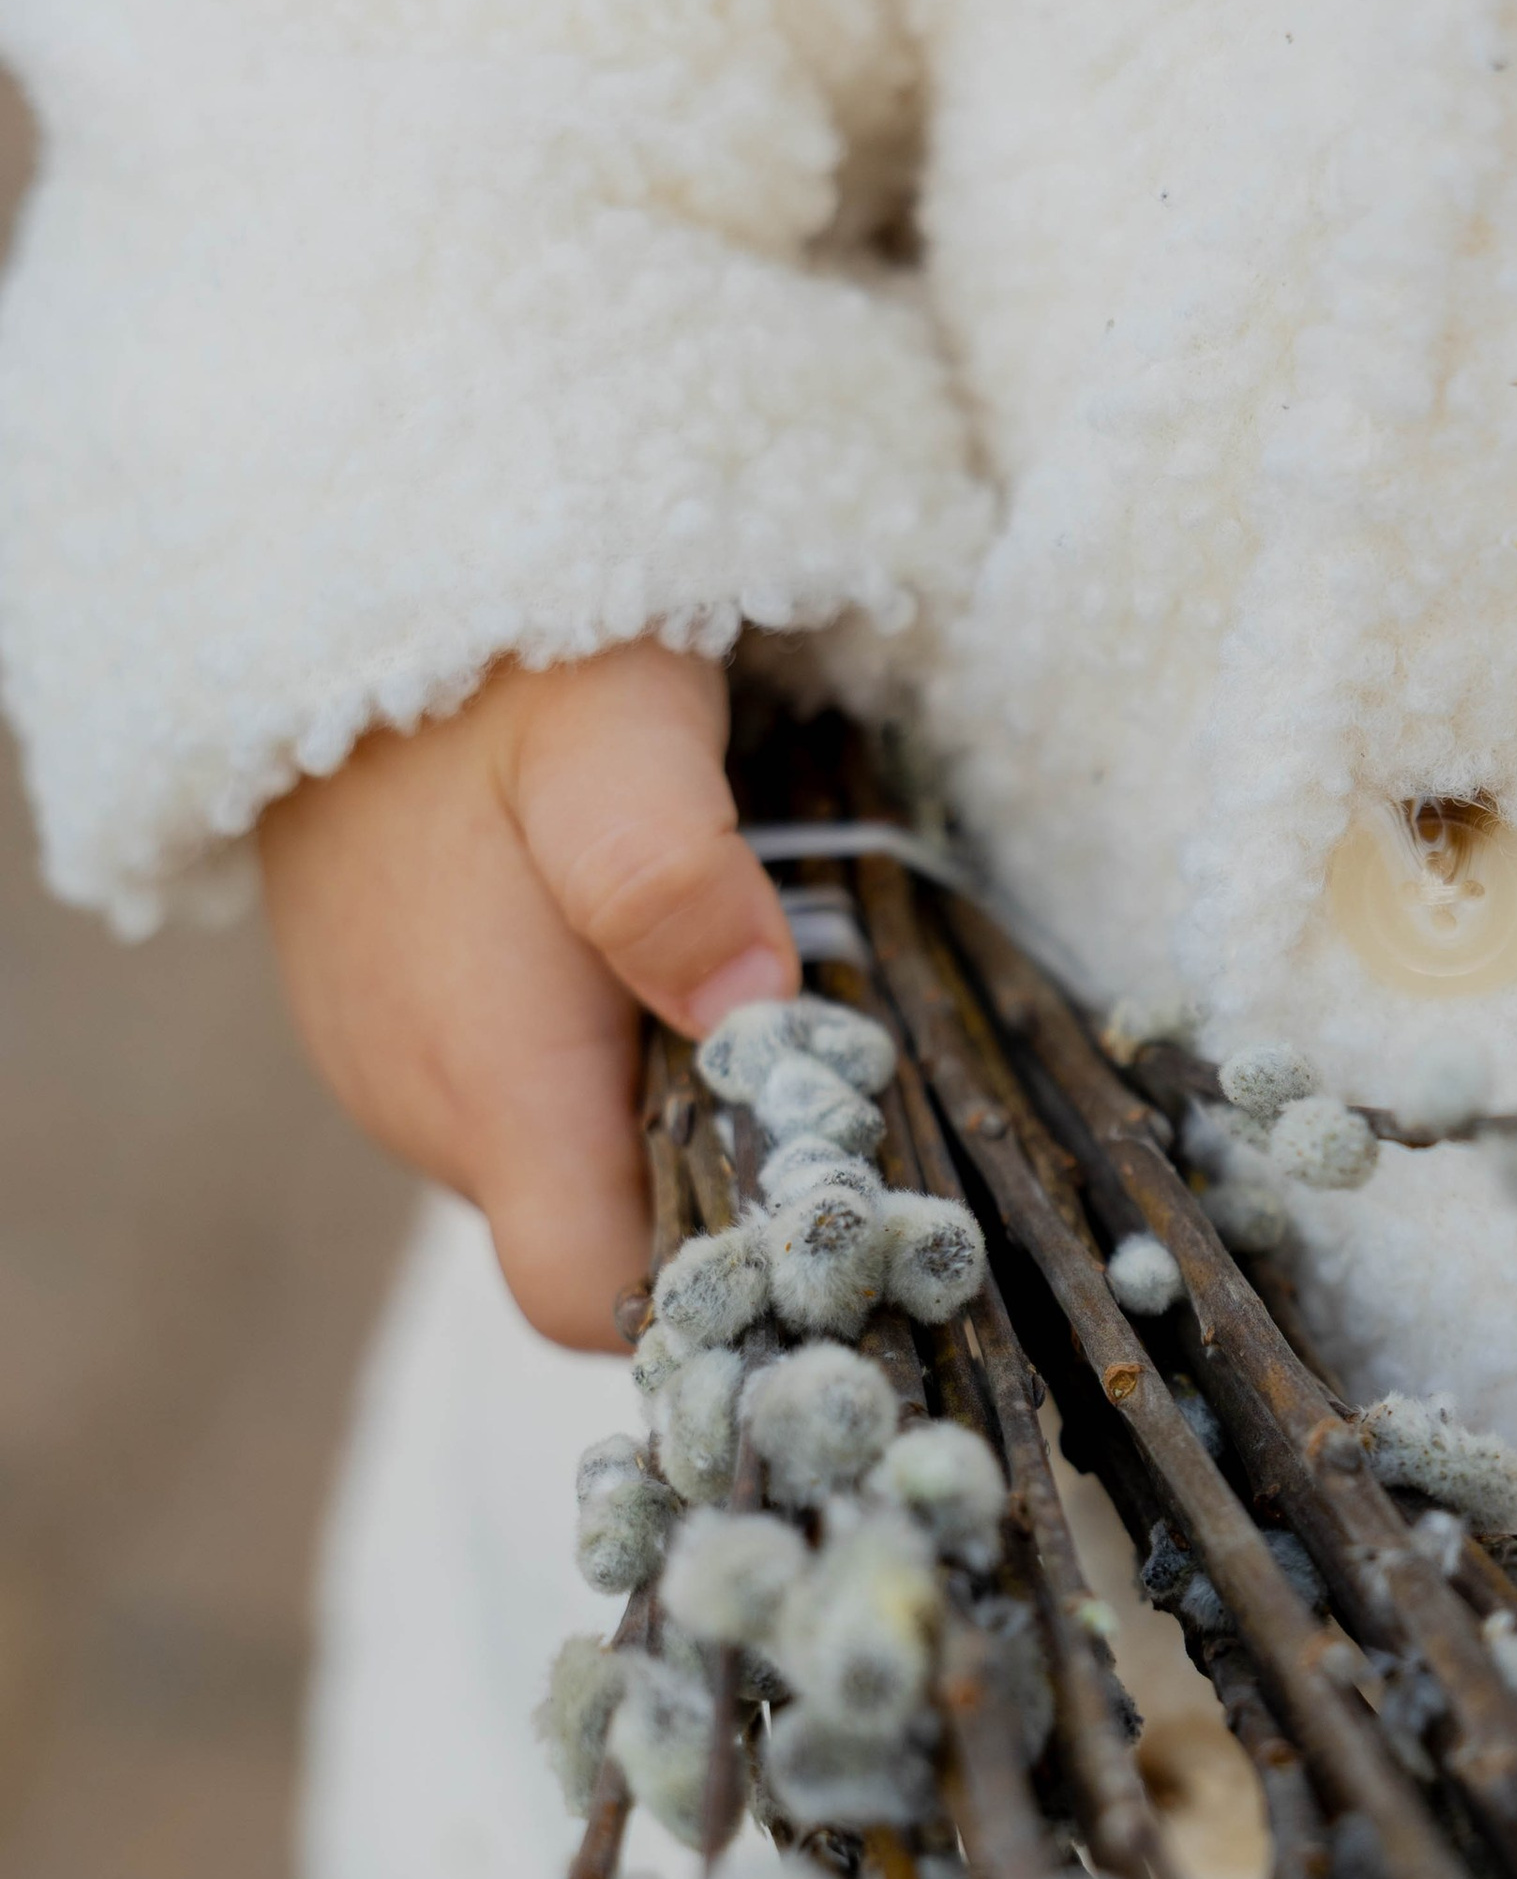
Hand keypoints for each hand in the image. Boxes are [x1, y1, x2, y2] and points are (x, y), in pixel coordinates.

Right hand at [258, 644, 795, 1347]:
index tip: (798, 1209)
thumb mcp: (616, 738)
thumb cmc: (506, 664)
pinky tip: (638, 954)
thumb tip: (745, 1012)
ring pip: (562, 1160)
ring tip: (725, 988)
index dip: (698, 1289)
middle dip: (704, 1178)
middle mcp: (427, 1109)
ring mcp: (398, 1068)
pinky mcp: (393, 1021)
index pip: (588, 1299)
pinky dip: (589, 1053)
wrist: (348, 578)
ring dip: (651, 1104)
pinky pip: (513, 1090)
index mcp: (487, 1083)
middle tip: (806, 1065)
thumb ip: (667, 873)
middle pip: (596, 1236)